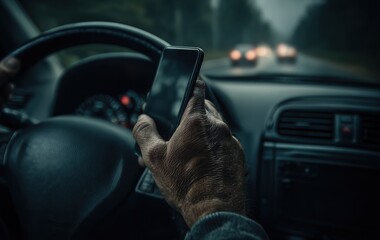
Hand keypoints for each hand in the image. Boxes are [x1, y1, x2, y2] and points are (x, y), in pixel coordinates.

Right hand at [133, 80, 245, 226]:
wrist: (214, 209)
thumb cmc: (187, 184)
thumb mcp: (154, 158)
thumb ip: (144, 133)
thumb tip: (142, 121)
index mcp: (196, 120)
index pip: (197, 87)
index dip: (190, 81)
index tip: (188, 78)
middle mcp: (217, 126)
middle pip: (204, 108)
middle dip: (190, 114)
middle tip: (176, 129)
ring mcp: (230, 141)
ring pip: (213, 126)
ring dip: (201, 131)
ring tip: (186, 150)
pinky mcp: (237, 155)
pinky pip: (222, 142)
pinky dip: (212, 146)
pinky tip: (200, 161)